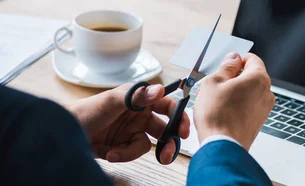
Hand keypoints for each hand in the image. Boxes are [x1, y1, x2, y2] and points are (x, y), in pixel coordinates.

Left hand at [66, 84, 189, 163]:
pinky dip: (121, 154)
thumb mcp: (112, 100)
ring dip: (132, 151)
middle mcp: (138, 115)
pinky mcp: (122, 146)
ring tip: (118, 153)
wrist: (62, 133)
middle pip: (163, 128)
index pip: (167, 105)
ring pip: (148, 145)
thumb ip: (138, 95)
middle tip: (168, 153)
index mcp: (139, 99)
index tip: (184, 130)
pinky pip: (132, 153)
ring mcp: (130, 131)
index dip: (179, 116)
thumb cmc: (84, 111)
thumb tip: (160, 89)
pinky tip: (109, 152)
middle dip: (167, 142)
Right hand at [194, 52, 274, 149]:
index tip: (226, 65)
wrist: (222, 145)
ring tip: (216, 100)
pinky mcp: (259, 121)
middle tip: (216, 84)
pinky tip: (222, 111)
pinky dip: (238, 105)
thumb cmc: (217, 116)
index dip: (237, 60)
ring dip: (234, 91)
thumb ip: (226, 66)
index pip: (252, 59)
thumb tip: (233, 58)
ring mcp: (264, 108)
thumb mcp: (214, 82)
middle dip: (234, 77)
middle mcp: (266, 92)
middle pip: (251, 76)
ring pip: (249, 92)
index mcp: (258, 78)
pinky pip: (249, 106)